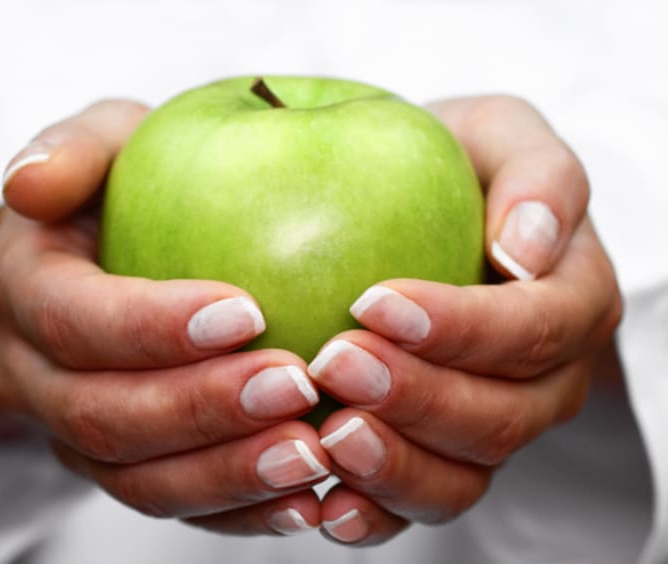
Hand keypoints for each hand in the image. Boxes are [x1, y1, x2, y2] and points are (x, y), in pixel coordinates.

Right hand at [0, 100, 330, 535]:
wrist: (108, 258)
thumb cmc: (120, 189)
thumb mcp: (104, 143)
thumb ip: (74, 149)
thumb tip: (33, 182)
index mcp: (23, 290)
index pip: (72, 318)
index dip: (152, 325)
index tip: (250, 313)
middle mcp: (36, 375)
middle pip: (103, 415)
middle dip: (201, 409)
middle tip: (296, 385)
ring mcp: (78, 433)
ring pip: (139, 479)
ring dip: (227, 473)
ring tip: (313, 453)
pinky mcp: (128, 465)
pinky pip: (177, 505)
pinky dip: (240, 511)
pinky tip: (307, 499)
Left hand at [307, 96, 620, 543]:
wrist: (412, 206)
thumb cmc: (452, 164)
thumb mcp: (497, 133)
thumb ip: (537, 174)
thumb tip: (527, 248)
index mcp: (571, 301)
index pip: (533, 330)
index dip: (461, 328)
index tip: (373, 302)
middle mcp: (543, 378)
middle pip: (500, 415)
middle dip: (418, 398)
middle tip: (334, 364)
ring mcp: (492, 425)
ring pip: (463, 475)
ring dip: (396, 464)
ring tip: (327, 435)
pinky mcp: (440, 455)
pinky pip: (420, 503)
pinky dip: (377, 513)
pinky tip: (328, 503)